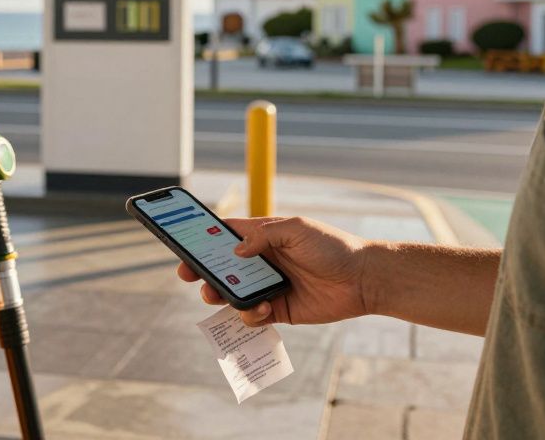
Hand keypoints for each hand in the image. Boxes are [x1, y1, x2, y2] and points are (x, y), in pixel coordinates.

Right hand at [176, 216, 370, 326]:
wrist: (362, 280)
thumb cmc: (333, 246)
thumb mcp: (296, 229)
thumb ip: (263, 236)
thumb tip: (235, 251)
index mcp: (263, 237)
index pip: (225, 235)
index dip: (202, 239)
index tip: (182, 243)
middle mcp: (261, 261)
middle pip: (221, 266)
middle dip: (201, 271)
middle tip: (187, 275)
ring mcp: (268, 286)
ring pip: (231, 293)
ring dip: (220, 295)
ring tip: (218, 295)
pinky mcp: (277, 309)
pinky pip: (252, 315)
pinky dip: (250, 314)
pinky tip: (264, 308)